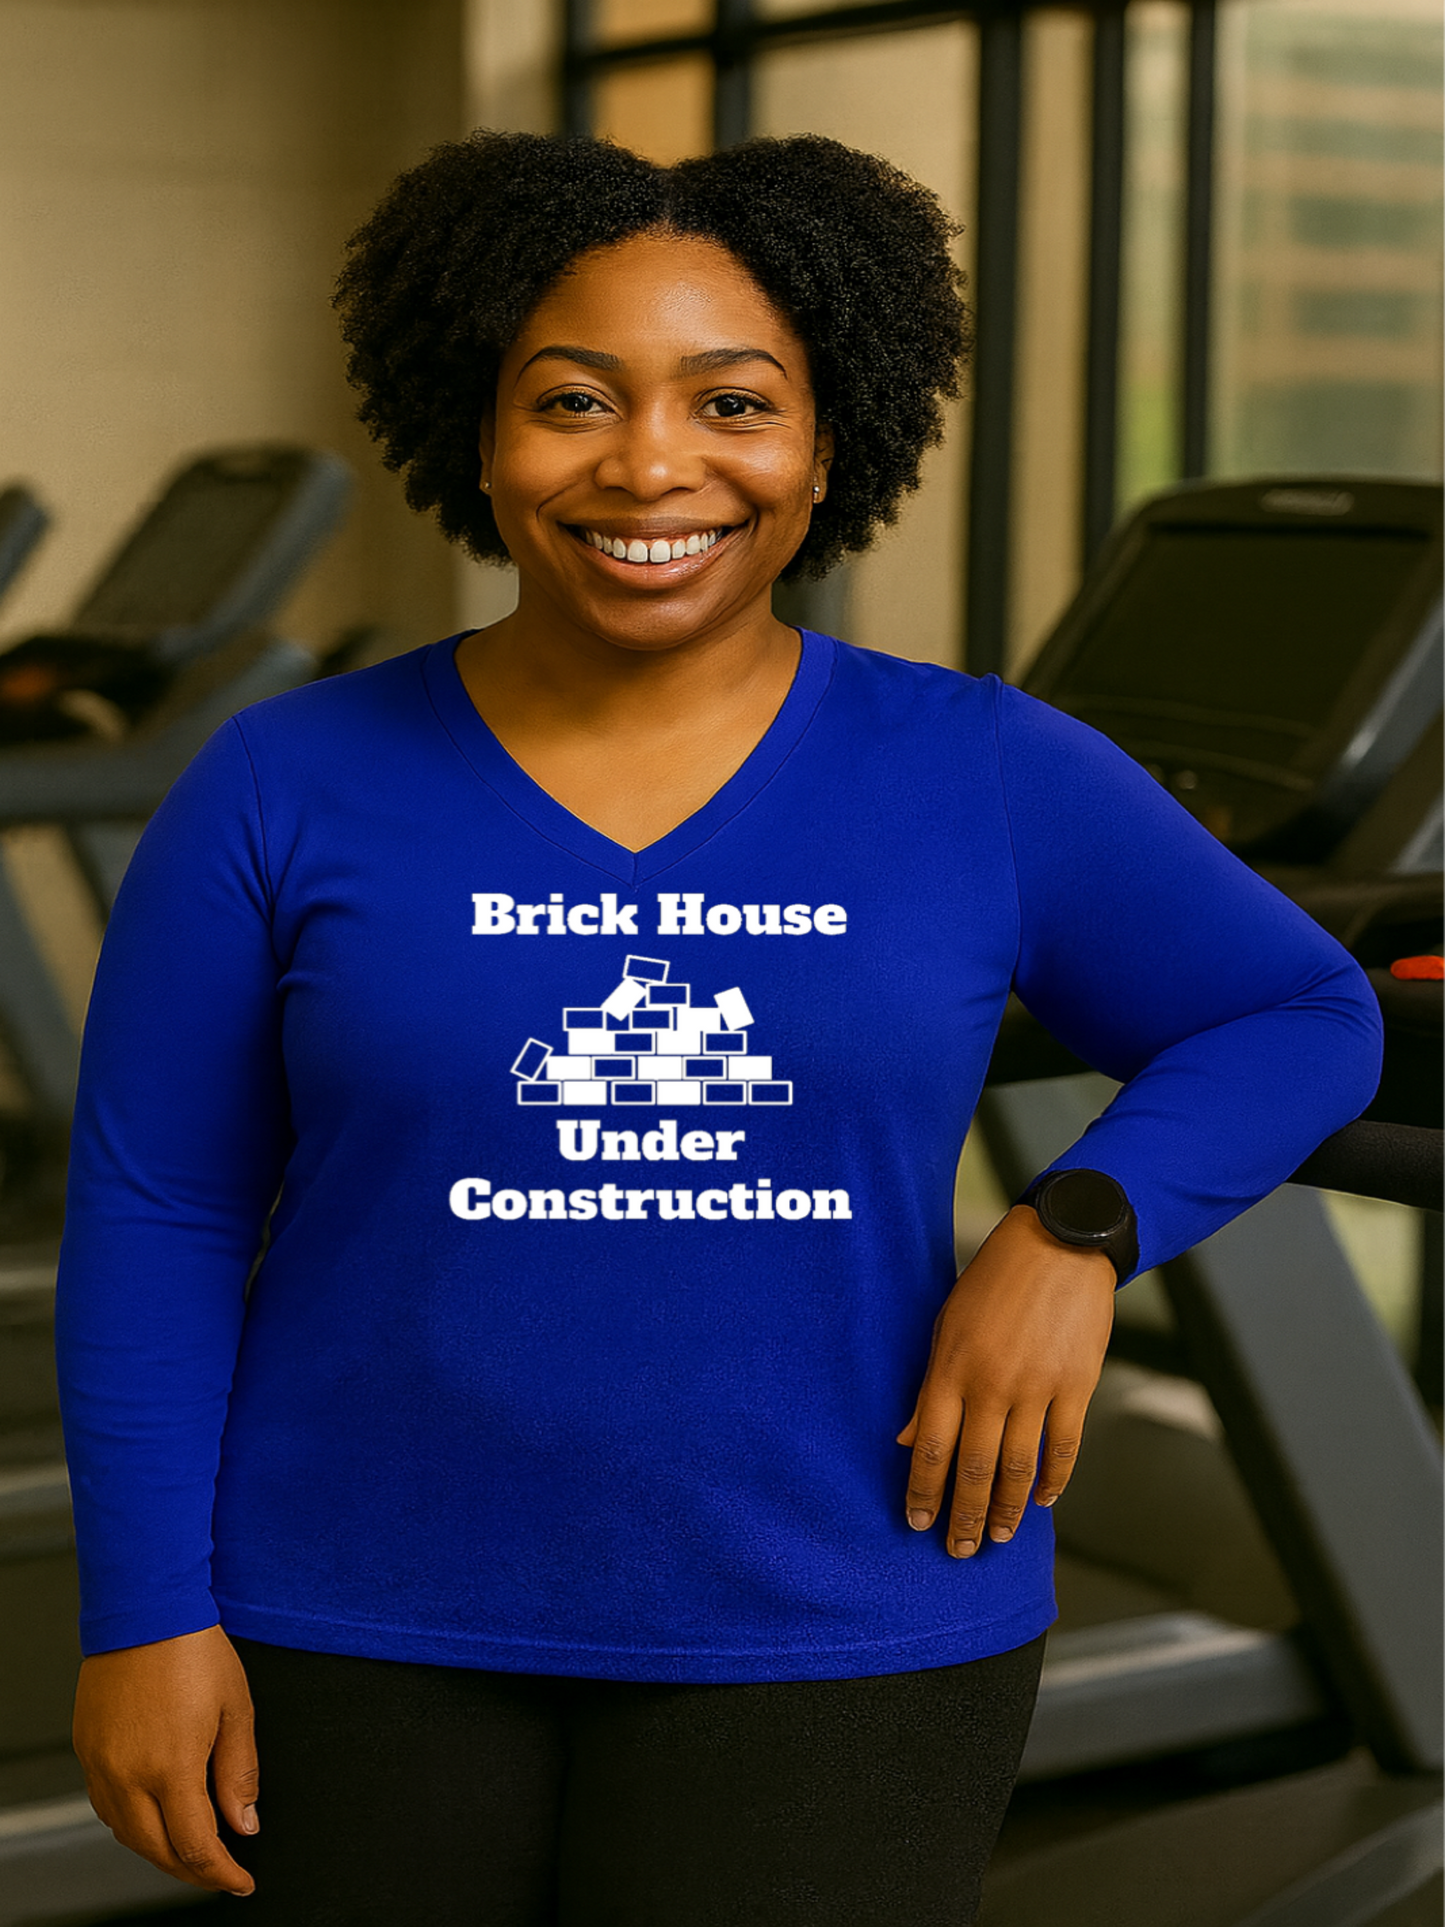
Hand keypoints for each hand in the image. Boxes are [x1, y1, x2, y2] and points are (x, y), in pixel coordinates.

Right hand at [72, 1623, 258, 1895]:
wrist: (145, 1609)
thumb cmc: (194, 1650)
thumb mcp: (236, 1709)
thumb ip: (239, 1773)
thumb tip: (245, 1823)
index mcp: (170, 1767)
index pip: (195, 1846)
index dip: (221, 1873)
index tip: (241, 1881)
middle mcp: (128, 1774)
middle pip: (157, 1851)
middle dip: (192, 1872)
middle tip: (220, 1874)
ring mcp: (101, 1764)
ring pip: (127, 1834)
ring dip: (159, 1851)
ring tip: (191, 1850)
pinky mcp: (87, 1749)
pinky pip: (106, 1806)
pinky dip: (132, 1824)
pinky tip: (153, 1817)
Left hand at [896, 1204, 1115, 1556]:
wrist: (1061, 1245)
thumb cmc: (994, 1281)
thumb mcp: (947, 1325)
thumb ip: (930, 1388)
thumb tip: (908, 1440)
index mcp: (952, 1368)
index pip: (931, 1449)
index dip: (924, 1492)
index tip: (918, 1524)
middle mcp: (993, 1384)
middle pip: (974, 1469)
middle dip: (963, 1516)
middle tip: (958, 1550)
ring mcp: (1038, 1387)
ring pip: (1019, 1468)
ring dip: (1006, 1510)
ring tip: (997, 1537)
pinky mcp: (1077, 1386)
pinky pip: (1065, 1447)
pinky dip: (1053, 1480)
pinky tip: (1042, 1501)